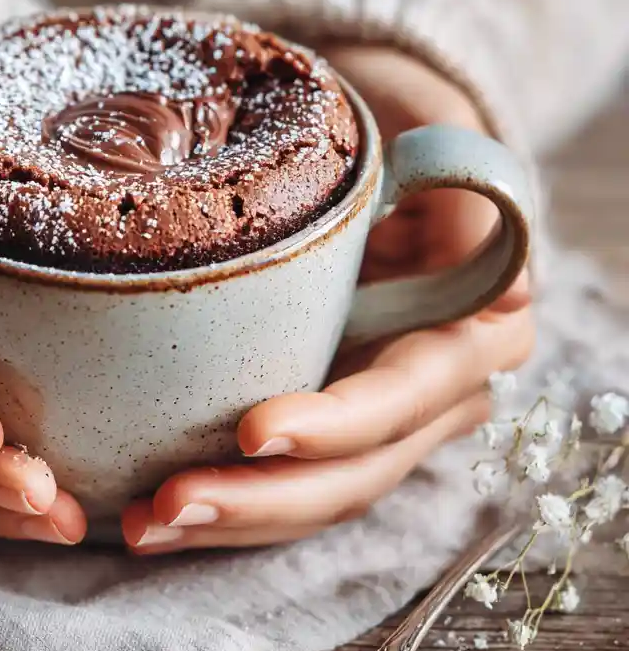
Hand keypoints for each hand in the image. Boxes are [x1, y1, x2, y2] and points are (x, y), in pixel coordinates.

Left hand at [123, 47, 532, 552]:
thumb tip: (504, 279)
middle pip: (354, 471)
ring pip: (314, 494)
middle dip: (262, 499)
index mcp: (472, 328)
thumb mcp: (433, 130)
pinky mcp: (324, 417)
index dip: (336, 424)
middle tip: (169, 507)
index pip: (402, 395)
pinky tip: (152, 511)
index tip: (252, 431)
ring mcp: (376, 415)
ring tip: (145, 525)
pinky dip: (225, 498)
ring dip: (231, 518)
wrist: (377, 138)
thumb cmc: (397, 125)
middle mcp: (432, 389)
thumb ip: (461, 188)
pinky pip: (281, 479)